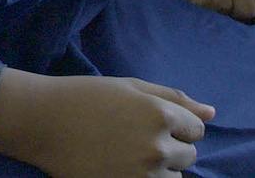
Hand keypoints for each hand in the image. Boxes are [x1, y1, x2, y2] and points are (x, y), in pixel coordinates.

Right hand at [0, 73, 212, 177]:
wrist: (42, 122)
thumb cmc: (85, 97)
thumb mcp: (130, 87)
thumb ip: (174, 98)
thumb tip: (212, 112)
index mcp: (161, 114)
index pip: (197, 128)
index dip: (177, 124)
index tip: (150, 120)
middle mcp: (158, 147)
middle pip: (189, 155)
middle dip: (171, 146)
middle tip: (135, 136)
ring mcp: (143, 174)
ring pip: (175, 177)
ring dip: (161, 167)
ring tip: (129, 153)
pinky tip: (123, 166)